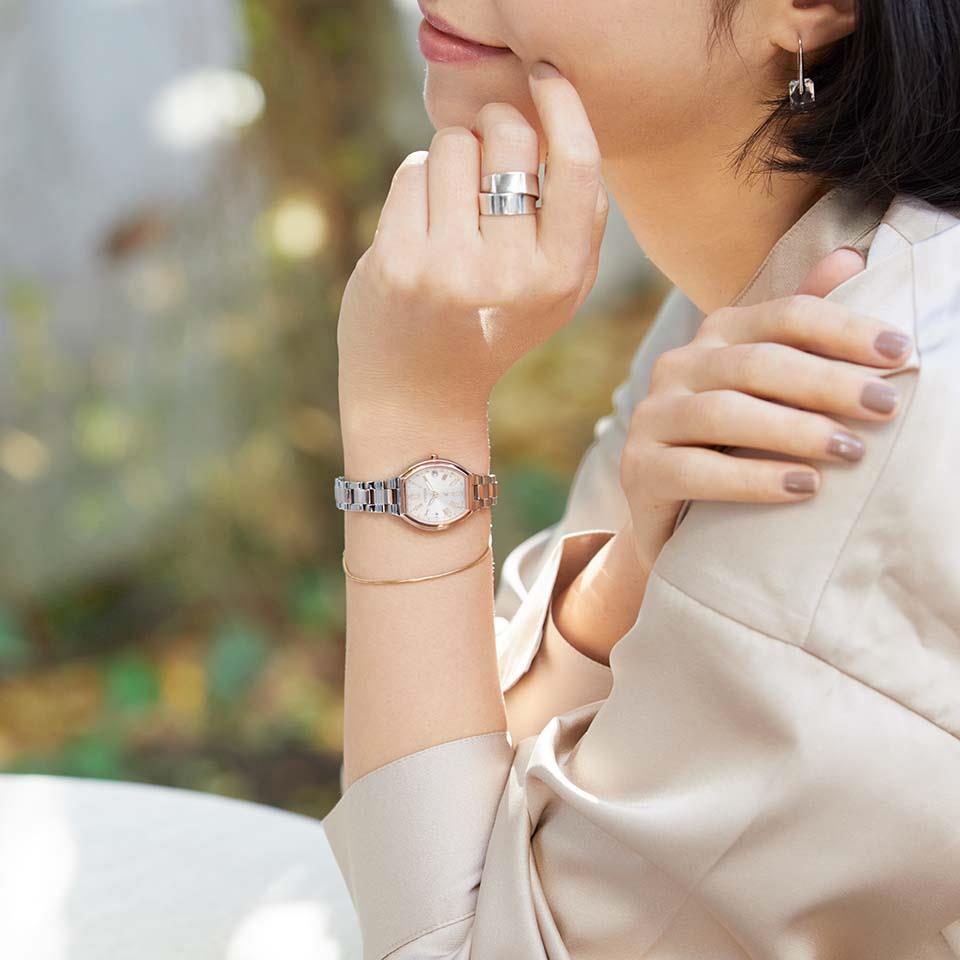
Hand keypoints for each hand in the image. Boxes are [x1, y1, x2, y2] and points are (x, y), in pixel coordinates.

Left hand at [337, 62, 608, 431]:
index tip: (545, 77)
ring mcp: (446, 268)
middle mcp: (507, 274)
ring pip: (452, 144)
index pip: (577, 164)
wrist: (417, 392)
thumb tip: (563, 127)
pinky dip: (416, 187)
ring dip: (449, 160)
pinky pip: (412, 170)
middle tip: (485, 164)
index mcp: (559, 277)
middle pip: (508, 135)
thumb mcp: (556, 294)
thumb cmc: (491, 329)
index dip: (563, 104)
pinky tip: (419, 230)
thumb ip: (579, 222)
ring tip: (449, 211)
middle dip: (494, 130)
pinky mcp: (395, 261)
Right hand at [619, 247, 913, 572]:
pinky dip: (752, 479)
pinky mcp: (638, 470)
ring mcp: (650, 418)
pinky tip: (802, 487)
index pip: (783, 317)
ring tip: (850, 450)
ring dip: (793, 430)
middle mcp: (677, 367)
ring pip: (723, 414)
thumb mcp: (768, 385)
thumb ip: (799, 327)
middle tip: (885, 407)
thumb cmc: (734, 443)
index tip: (900, 352)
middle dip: (826, 382)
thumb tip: (849, 257)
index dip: (842, 329)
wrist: (672, 511)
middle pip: (756, 363)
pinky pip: (695, 471)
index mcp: (715, 337)